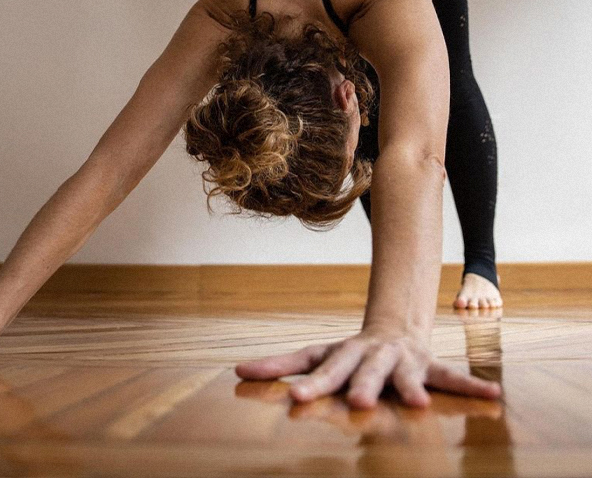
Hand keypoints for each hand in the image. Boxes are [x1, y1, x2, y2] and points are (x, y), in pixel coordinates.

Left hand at [235, 327, 502, 407]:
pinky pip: (452, 377)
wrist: (394, 325)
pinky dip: (471, 387)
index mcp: (342, 354)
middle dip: (361, 386)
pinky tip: (493, 397)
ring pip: (407, 374)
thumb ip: (279, 364)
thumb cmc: (348, 352)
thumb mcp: (316, 354)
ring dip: (412, 387)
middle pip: (364, 370)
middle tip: (356, 403)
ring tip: (418, 404)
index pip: (322, 368)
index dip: (310, 383)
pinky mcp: (430, 367)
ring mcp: (403, 360)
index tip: (295, 401)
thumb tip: (235, 371)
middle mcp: (372, 355)